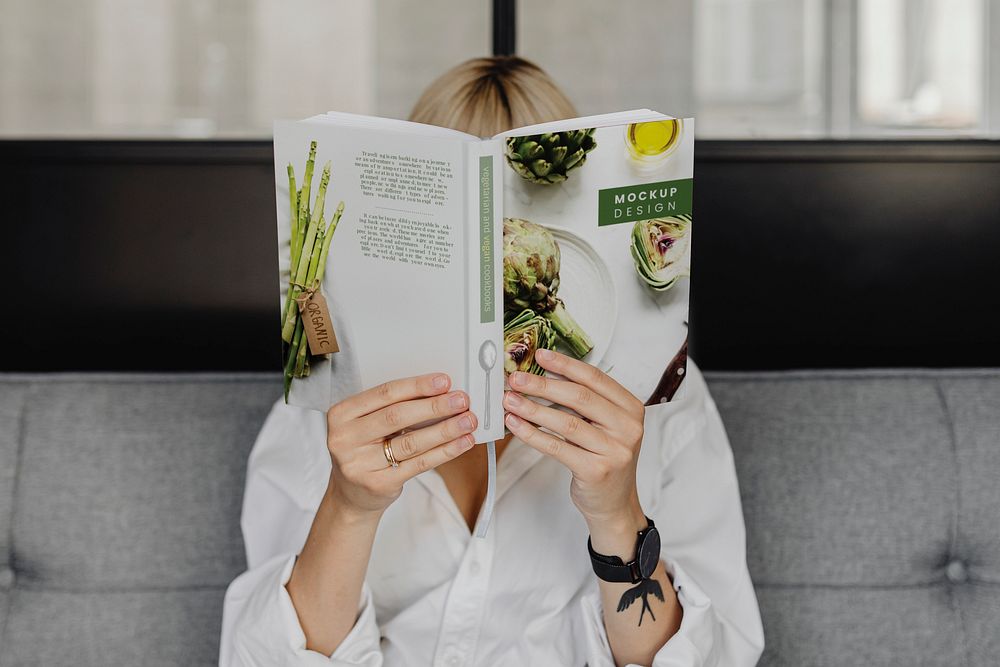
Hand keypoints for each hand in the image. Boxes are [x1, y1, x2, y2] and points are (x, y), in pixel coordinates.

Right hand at [325, 373, 476, 516]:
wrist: (350, 495)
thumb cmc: (364, 450)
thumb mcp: (366, 424)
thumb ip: (393, 408)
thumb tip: (440, 392)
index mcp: (341, 414)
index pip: (384, 393)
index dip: (417, 386)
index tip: (443, 381)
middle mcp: (344, 439)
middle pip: (397, 416)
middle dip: (434, 406)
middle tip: (461, 400)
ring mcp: (359, 464)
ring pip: (411, 442)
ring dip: (445, 430)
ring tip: (467, 421)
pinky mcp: (378, 484)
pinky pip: (418, 464)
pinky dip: (444, 451)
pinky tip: (461, 442)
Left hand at [502, 349, 647, 551]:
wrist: (614, 503)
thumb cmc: (604, 459)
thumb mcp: (606, 426)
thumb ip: (586, 402)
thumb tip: (546, 375)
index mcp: (631, 409)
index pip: (596, 379)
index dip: (566, 365)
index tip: (540, 357)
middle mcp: (628, 428)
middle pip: (579, 397)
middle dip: (543, 385)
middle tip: (516, 379)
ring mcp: (614, 451)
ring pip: (566, 422)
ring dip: (532, 409)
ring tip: (510, 400)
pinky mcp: (596, 471)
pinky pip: (557, 447)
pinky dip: (532, 434)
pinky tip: (516, 424)